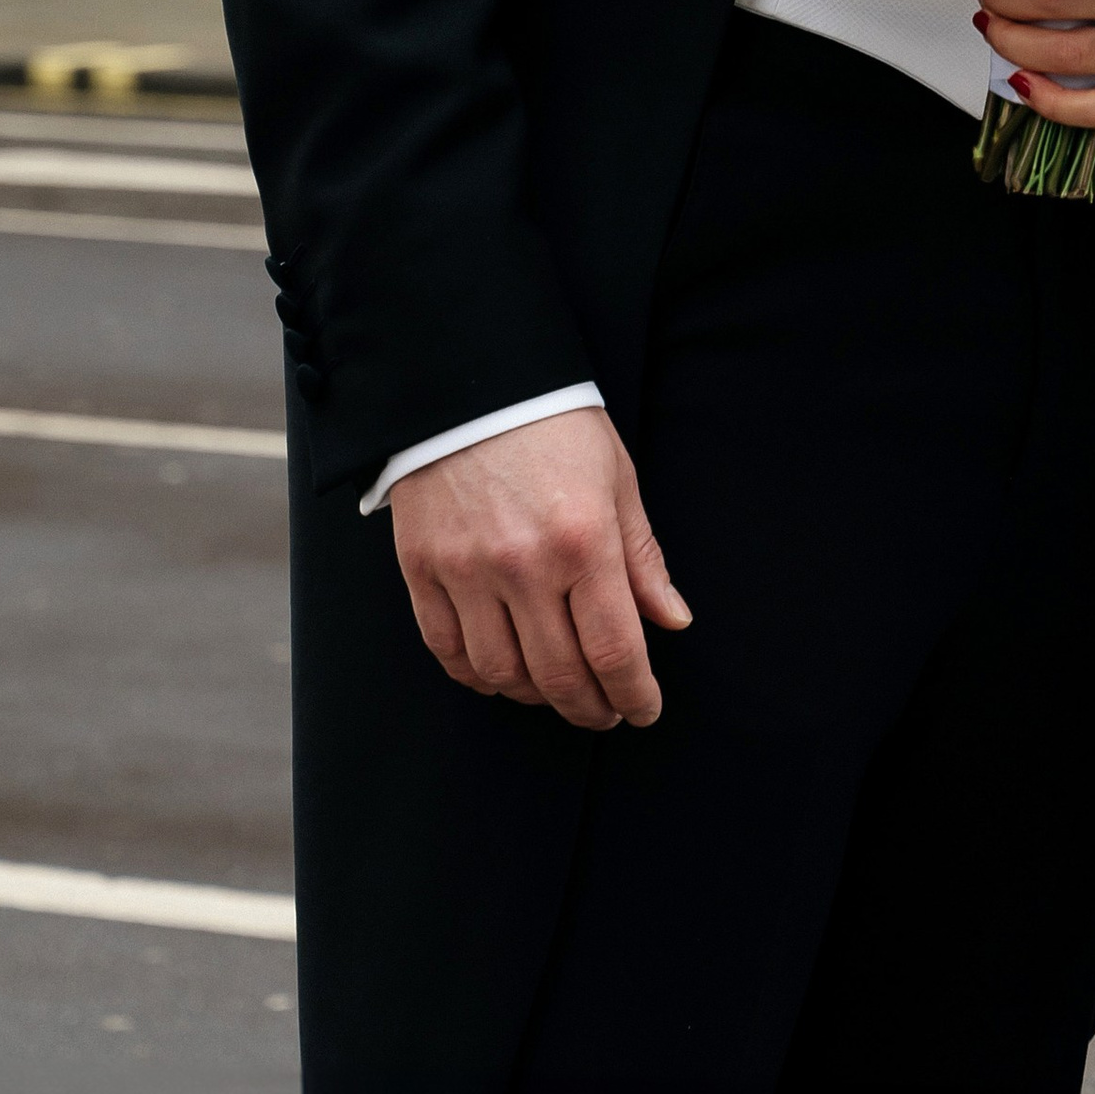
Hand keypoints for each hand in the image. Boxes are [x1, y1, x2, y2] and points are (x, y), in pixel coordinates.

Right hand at [387, 405, 690, 731]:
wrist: (471, 381)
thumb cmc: (556, 426)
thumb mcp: (617, 480)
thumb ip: (643, 559)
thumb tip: (672, 622)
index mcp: (583, 539)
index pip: (614, 649)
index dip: (634, 693)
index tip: (644, 709)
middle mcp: (524, 564)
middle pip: (559, 674)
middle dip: (591, 707)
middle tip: (606, 712)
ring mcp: (467, 571)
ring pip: (503, 673)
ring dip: (536, 696)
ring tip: (557, 690)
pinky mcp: (422, 570)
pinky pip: (449, 651)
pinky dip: (479, 676)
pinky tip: (503, 673)